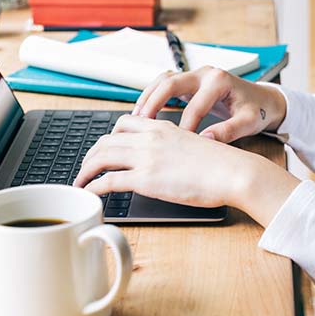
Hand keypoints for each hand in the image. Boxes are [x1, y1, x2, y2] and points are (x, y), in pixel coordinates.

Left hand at [72, 114, 259, 208]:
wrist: (233, 171)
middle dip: (91, 154)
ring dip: (86, 169)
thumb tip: (164, 160)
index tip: (104, 148)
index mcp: (162, 127)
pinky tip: (90, 193)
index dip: (109, 136)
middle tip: (86, 167)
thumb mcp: (192, 144)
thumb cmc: (221, 164)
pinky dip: (94, 186)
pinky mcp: (146, 179)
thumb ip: (172, 146)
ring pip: (101, 156)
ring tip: (81, 181)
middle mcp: (150, 137)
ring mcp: (146, 157)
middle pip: (107, 139)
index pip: (124, 122)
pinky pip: (108, 180)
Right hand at [132, 66, 286, 142]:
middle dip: (153, 103)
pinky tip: (144, 115)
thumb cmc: (257, 110)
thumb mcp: (249, 121)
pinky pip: (165, 85)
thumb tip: (206, 141)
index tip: (175, 145)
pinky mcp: (190, 82)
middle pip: (170, 82)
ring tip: (135, 120)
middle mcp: (205, 73)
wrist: (263, 100)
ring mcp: (195, 75)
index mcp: (219, 81)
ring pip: (163, 80)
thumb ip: (229, 131)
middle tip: (140, 125)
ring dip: (148, 97)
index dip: (184, 126)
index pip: (195, 105)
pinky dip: (152, 96)